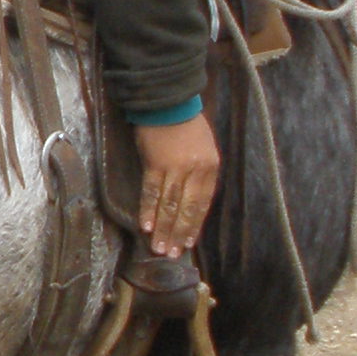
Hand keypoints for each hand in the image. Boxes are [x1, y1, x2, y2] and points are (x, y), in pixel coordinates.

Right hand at [134, 113, 221, 256]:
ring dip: (163, 229)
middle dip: (178, 233)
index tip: (187, 243)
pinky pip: (152, 192)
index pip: (203, 204)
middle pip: (186, 209)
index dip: (193, 225)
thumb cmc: (187, 123)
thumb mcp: (204, 148)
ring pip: (169, 205)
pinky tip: (146, 226)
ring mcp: (175, 168)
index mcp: (211, 167)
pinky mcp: (155, 163)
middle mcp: (196, 171)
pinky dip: (149, 210)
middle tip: (170, 254)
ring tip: (158, 248)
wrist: (168, 101)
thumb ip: (199, 173)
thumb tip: (189, 199)